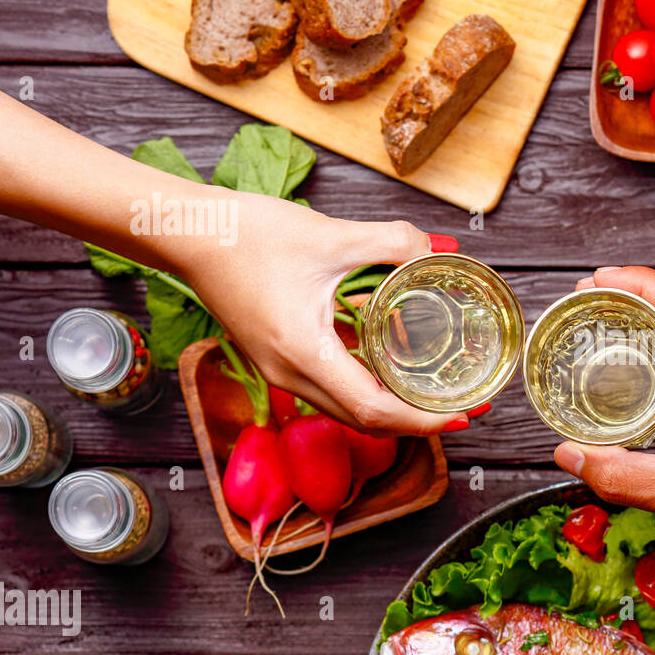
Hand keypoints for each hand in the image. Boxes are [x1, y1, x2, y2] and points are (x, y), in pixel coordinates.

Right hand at [170, 194, 463, 435]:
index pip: (374, 410)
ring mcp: (280, 372)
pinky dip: (368, 390)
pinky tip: (395, 368)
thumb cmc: (248, 234)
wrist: (188, 231)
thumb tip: (437, 251)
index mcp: (304, 353)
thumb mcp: (332, 234)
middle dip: (419, 422)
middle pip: (364, 422)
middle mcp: (290, 375)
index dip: (423, 419)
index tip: (463, 412)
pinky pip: (331, 390)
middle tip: (465, 407)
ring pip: (347, 411)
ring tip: (437, 395)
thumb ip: (392, 242)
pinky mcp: (277, 359)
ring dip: (394, 410)